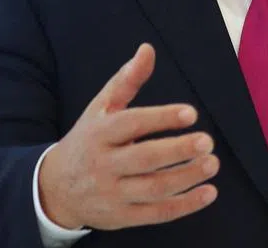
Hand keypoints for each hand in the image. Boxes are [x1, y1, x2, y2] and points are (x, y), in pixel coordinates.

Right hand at [37, 43, 218, 229]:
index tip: (191, 113)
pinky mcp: (121, 217)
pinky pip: (156, 214)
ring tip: (212, 163)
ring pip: (153, 188)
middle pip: (144, 159)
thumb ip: (126, 80)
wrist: (55, 188)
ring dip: (187, 178)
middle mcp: (103, 164)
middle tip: (207, 141)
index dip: (161, 118)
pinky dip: (185, 205)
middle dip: (178, 151)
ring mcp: (112, 194)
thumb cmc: (88, 140)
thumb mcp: (100, 108)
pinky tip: (208, 192)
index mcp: (99, 133)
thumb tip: (148, 49)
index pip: (131, 124)